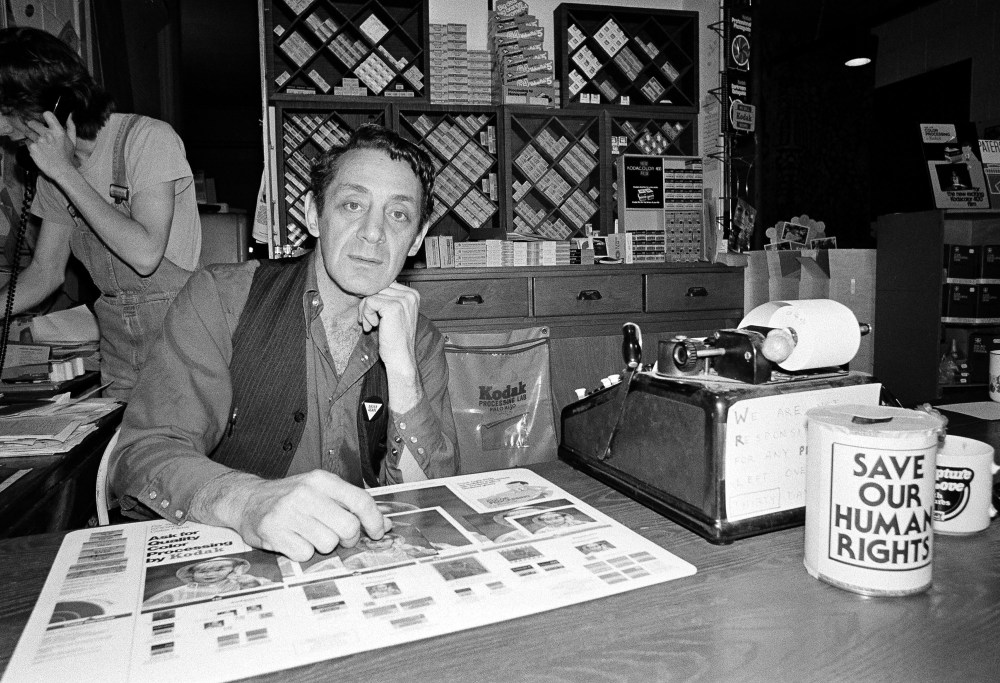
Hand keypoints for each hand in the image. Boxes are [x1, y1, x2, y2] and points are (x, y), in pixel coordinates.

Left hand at [25, 112, 75, 180]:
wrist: (62, 170)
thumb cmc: (67, 156)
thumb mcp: (72, 140)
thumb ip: (71, 126)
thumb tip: (69, 115)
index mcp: (58, 131)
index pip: (47, 114)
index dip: (44, 116)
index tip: (44, 121)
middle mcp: (48, 135)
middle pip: (32, 123)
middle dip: (33, 127)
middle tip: (38, 133)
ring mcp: (39, 142)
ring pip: (28, 133)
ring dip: (31, 137)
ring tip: (39, 144)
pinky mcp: (32, 149)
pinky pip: (27, 143)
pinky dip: (30, 146)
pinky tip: (38, 150)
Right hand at [228, 470, 391, 561]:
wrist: (247, 499)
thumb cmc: (290, 497)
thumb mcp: (321, 491)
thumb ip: (351, 505)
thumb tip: (384, 525)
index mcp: (322, 480)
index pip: (360, 501)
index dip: (375, 521)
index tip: (378, 532)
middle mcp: (306, 493)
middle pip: (348, 527)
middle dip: (348, 538)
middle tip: (338, 536)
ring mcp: (288, 512)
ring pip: (328, 543)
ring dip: (322, 545)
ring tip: (308, 534)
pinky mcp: (273, 531)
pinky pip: (304, 554)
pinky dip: (302, 552)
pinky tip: (293, 539)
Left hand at [357, 282, 420, 376]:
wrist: (400, 358)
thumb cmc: (395, 339)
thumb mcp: (394, 314)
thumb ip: (387, 299)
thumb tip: (368, 287)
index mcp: (413, 294)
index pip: (385, 285)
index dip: (375, 299)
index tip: (373, 316)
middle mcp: (410, 295)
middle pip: (378, 288)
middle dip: (368, 305)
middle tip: (368, 322)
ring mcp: (403, 300)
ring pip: (372, 294)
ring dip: (365, 311)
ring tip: (369, 325)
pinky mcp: (393, 307)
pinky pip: (369, 302)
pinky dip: (366, 314)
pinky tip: (372, 326)